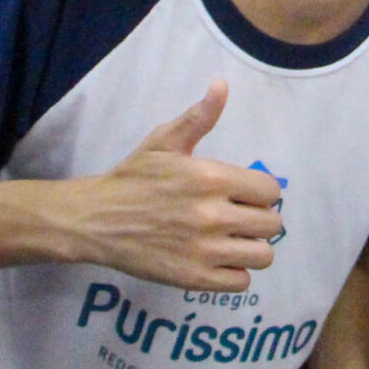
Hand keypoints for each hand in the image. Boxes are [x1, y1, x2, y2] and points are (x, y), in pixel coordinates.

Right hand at [65, 82, 285, 290]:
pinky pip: (240, 283)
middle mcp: (212, 215)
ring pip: (262, 256)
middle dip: (260, 220)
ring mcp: (204, 251)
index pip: (270, 191)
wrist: (96, 220)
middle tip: (240, 218)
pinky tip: (218, 261)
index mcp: (211, 178)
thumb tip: (221, 85)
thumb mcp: (164, 141)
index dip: (262, 192)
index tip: (246, 194)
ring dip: (251, 248)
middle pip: (272, 225)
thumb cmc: (134, 178)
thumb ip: (199, 117)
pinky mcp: (193, 279)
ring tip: (233, 241)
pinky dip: (234, 273)